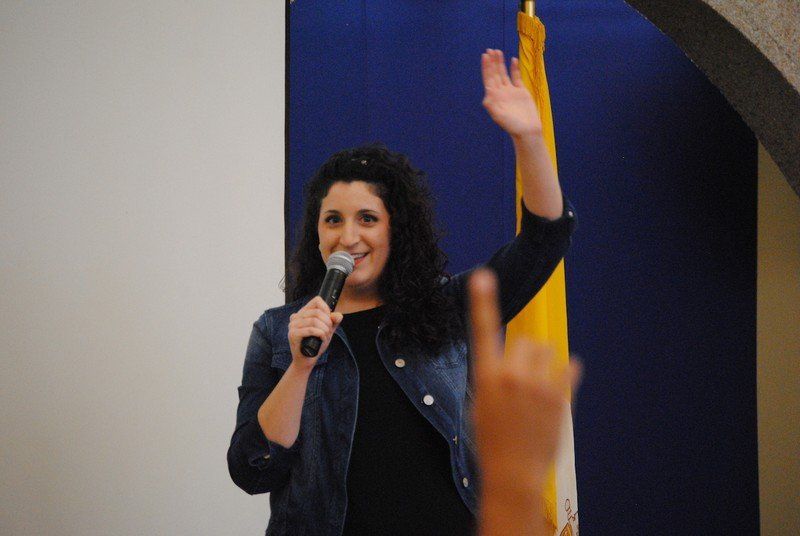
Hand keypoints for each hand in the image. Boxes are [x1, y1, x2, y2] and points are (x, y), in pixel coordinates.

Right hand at [287, 296, 342, 368]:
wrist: (306, 360)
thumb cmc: (315, 344)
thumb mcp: (327, 330)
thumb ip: (333, 322)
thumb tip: (338, 315)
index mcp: (302, 313)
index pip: (317, 301)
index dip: (326, 309)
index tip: (329, 320)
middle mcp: (295, 317)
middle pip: (317, 311)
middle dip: (327, 322)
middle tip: (328, 331)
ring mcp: (292, 325)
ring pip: (314, 320)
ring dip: (324, 329)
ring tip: (325, 336)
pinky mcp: (292, 334)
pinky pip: (310, 330)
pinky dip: (320, 334)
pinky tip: (322, 339)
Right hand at [468, 269, 580, 491]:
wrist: (513, 474)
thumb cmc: (492, 440)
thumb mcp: (481, 405)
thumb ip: (496, 377)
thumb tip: (512, 358)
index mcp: (486, 378)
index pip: (482, 332)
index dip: (482, 302)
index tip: (483, 276)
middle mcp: (512, 377)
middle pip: (525, 341)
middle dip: (525, 353)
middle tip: (522, 378)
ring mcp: (538, 387)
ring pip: (546, 351)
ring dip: (542, 362)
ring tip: (537, 388)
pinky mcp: (560, 398)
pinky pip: (569, 367)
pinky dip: (565, 371)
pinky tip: (557, 386)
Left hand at [481, 49, 542, 138]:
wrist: (527, 130)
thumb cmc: (512, 125)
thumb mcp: (499, 116)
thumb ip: (492, 106)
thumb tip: (486, 96)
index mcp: (494, 97)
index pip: (488, 79)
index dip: (486, 67)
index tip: (485, 56)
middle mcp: (501, 93)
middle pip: (495, 74)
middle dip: (492, 62)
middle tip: (490, 50)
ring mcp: (511, 91)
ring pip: (504, 73)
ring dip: (500, 63)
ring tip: (498, 51)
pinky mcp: (521, 91)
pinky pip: (516, 77)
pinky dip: (514, 69)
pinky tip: (512, 60)